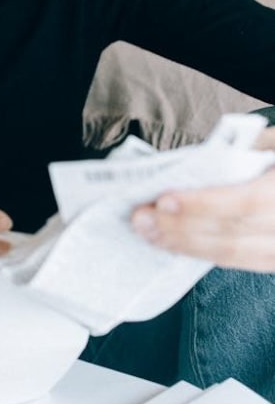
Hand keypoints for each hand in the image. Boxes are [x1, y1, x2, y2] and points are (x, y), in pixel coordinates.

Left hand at [132, 130, 274, 270]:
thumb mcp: (273, 142)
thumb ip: (242, 152)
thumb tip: (190, 168)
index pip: (247, 204)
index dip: (204, 205)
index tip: (165, 201)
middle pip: (234, 235)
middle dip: (182, 229)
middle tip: (142, 219)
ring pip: (235, 255)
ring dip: (186, 246)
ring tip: (151, 234)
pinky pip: (241, 261)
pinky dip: (205, 252)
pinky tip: (177, 243)